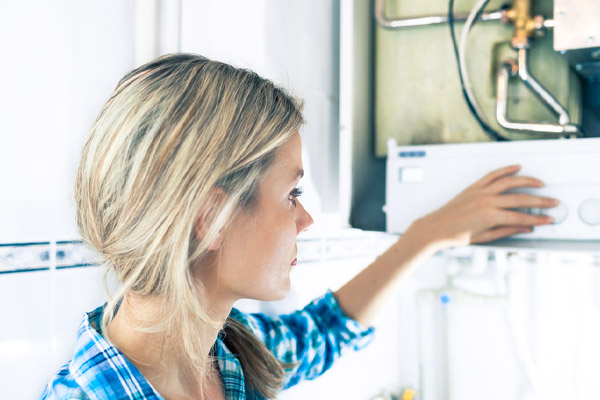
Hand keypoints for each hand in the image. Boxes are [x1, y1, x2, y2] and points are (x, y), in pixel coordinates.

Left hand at [406, 165, 557, 250]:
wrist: (437, 227)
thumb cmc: (456, 235)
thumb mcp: (485, 237)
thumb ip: (507, 231)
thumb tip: (525, 228)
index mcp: (490, 216)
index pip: (521, 217)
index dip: (537, 219)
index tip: (548, 219)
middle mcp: (486, 201)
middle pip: (520, 199)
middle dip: (539, 201)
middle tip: (552, 203)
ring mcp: (480, 192)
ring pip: (509, 182)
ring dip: (527, 181)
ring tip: (539, 183)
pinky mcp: (473, 187)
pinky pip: (492, 175)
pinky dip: (505, 170)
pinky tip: (516, 167)